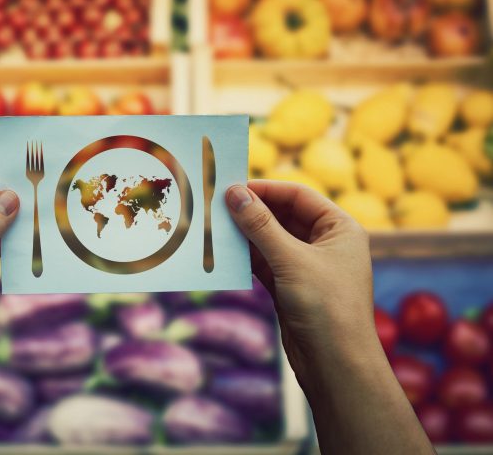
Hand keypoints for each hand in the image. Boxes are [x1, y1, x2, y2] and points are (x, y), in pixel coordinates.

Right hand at [226, 181, 433, 453]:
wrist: (336, 366)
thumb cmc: (327, 307)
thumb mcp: (291, 259)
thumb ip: (260, 225)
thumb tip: (234, 193)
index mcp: (339, 228)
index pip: (298, 196)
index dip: (266, 189)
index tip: (232, 188)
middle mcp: (326, 244)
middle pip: (282, 216)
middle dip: (252, 212)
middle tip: (217, 206)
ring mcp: (307, 266)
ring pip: (270, 240)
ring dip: (245, 235)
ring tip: (214, 228)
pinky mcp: (291, 287)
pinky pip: (264, 263)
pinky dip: (245, 258)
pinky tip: (223, 253)